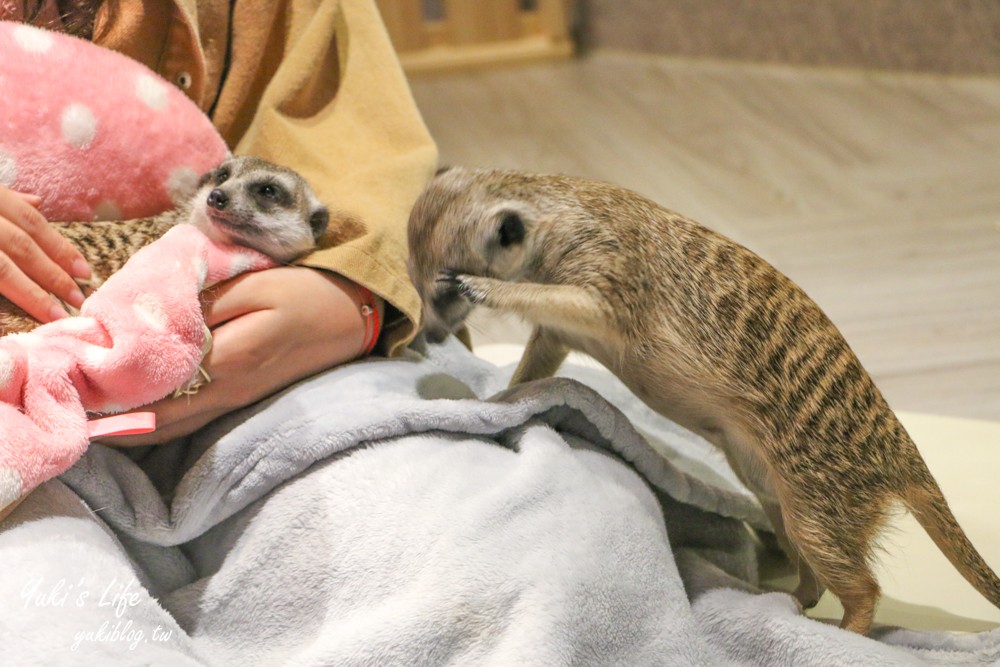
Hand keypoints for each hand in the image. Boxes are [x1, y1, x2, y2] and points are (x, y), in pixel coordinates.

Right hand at [0, 184, 91, 321]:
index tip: (86, 272)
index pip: (32, 223)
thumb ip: (6, 197)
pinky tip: (22, 316)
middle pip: (22, 247)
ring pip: (2, 269)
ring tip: (56, 316)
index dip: (61, 248)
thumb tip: (36, 202)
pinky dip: (9, 297)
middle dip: (54, 275)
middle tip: (79, 300)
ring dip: (32, 294)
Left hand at [102, 266, 379, 445]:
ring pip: (175, 425)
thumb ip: (206, 303)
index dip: (118, 384)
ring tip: (98, 419)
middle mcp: (230, 389)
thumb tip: (157, 319)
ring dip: (135, 425)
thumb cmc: (307, 292)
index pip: (159, 381)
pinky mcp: (244, 397)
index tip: (83, 375)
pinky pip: (193, 419)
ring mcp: (238, 398)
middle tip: (79, 409)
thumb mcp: (257, 284)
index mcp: (230, 358)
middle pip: (160, 418)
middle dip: (117, 417)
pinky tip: (141, 414)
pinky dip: (161, 421)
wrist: (354, 315)